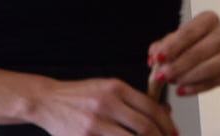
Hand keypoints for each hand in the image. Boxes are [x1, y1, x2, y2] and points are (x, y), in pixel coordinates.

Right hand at [29, 76, 177, 135]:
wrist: (46, 101)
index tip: (173, 133)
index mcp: (115, 87)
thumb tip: (165, 111)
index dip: (167, 124)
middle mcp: (106, 103)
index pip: (151, 108)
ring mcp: (96, 122)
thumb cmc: (78, 96)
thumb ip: (134, 100)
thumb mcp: (106, 89)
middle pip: (146, 127)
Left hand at [146, 10, 219, 97]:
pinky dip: (196, 88)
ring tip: (172, 82)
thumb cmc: (210, 39)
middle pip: (197, 52)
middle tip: (162, 75)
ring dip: (186, 78)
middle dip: (177, 66)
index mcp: (208, 20)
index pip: (188, 32)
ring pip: (208, 69)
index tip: (158, 57)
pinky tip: (183, 90)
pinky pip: (214, 82)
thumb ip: (168, 42)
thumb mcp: (189, 35)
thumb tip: (153, 53)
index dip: (171, 46)